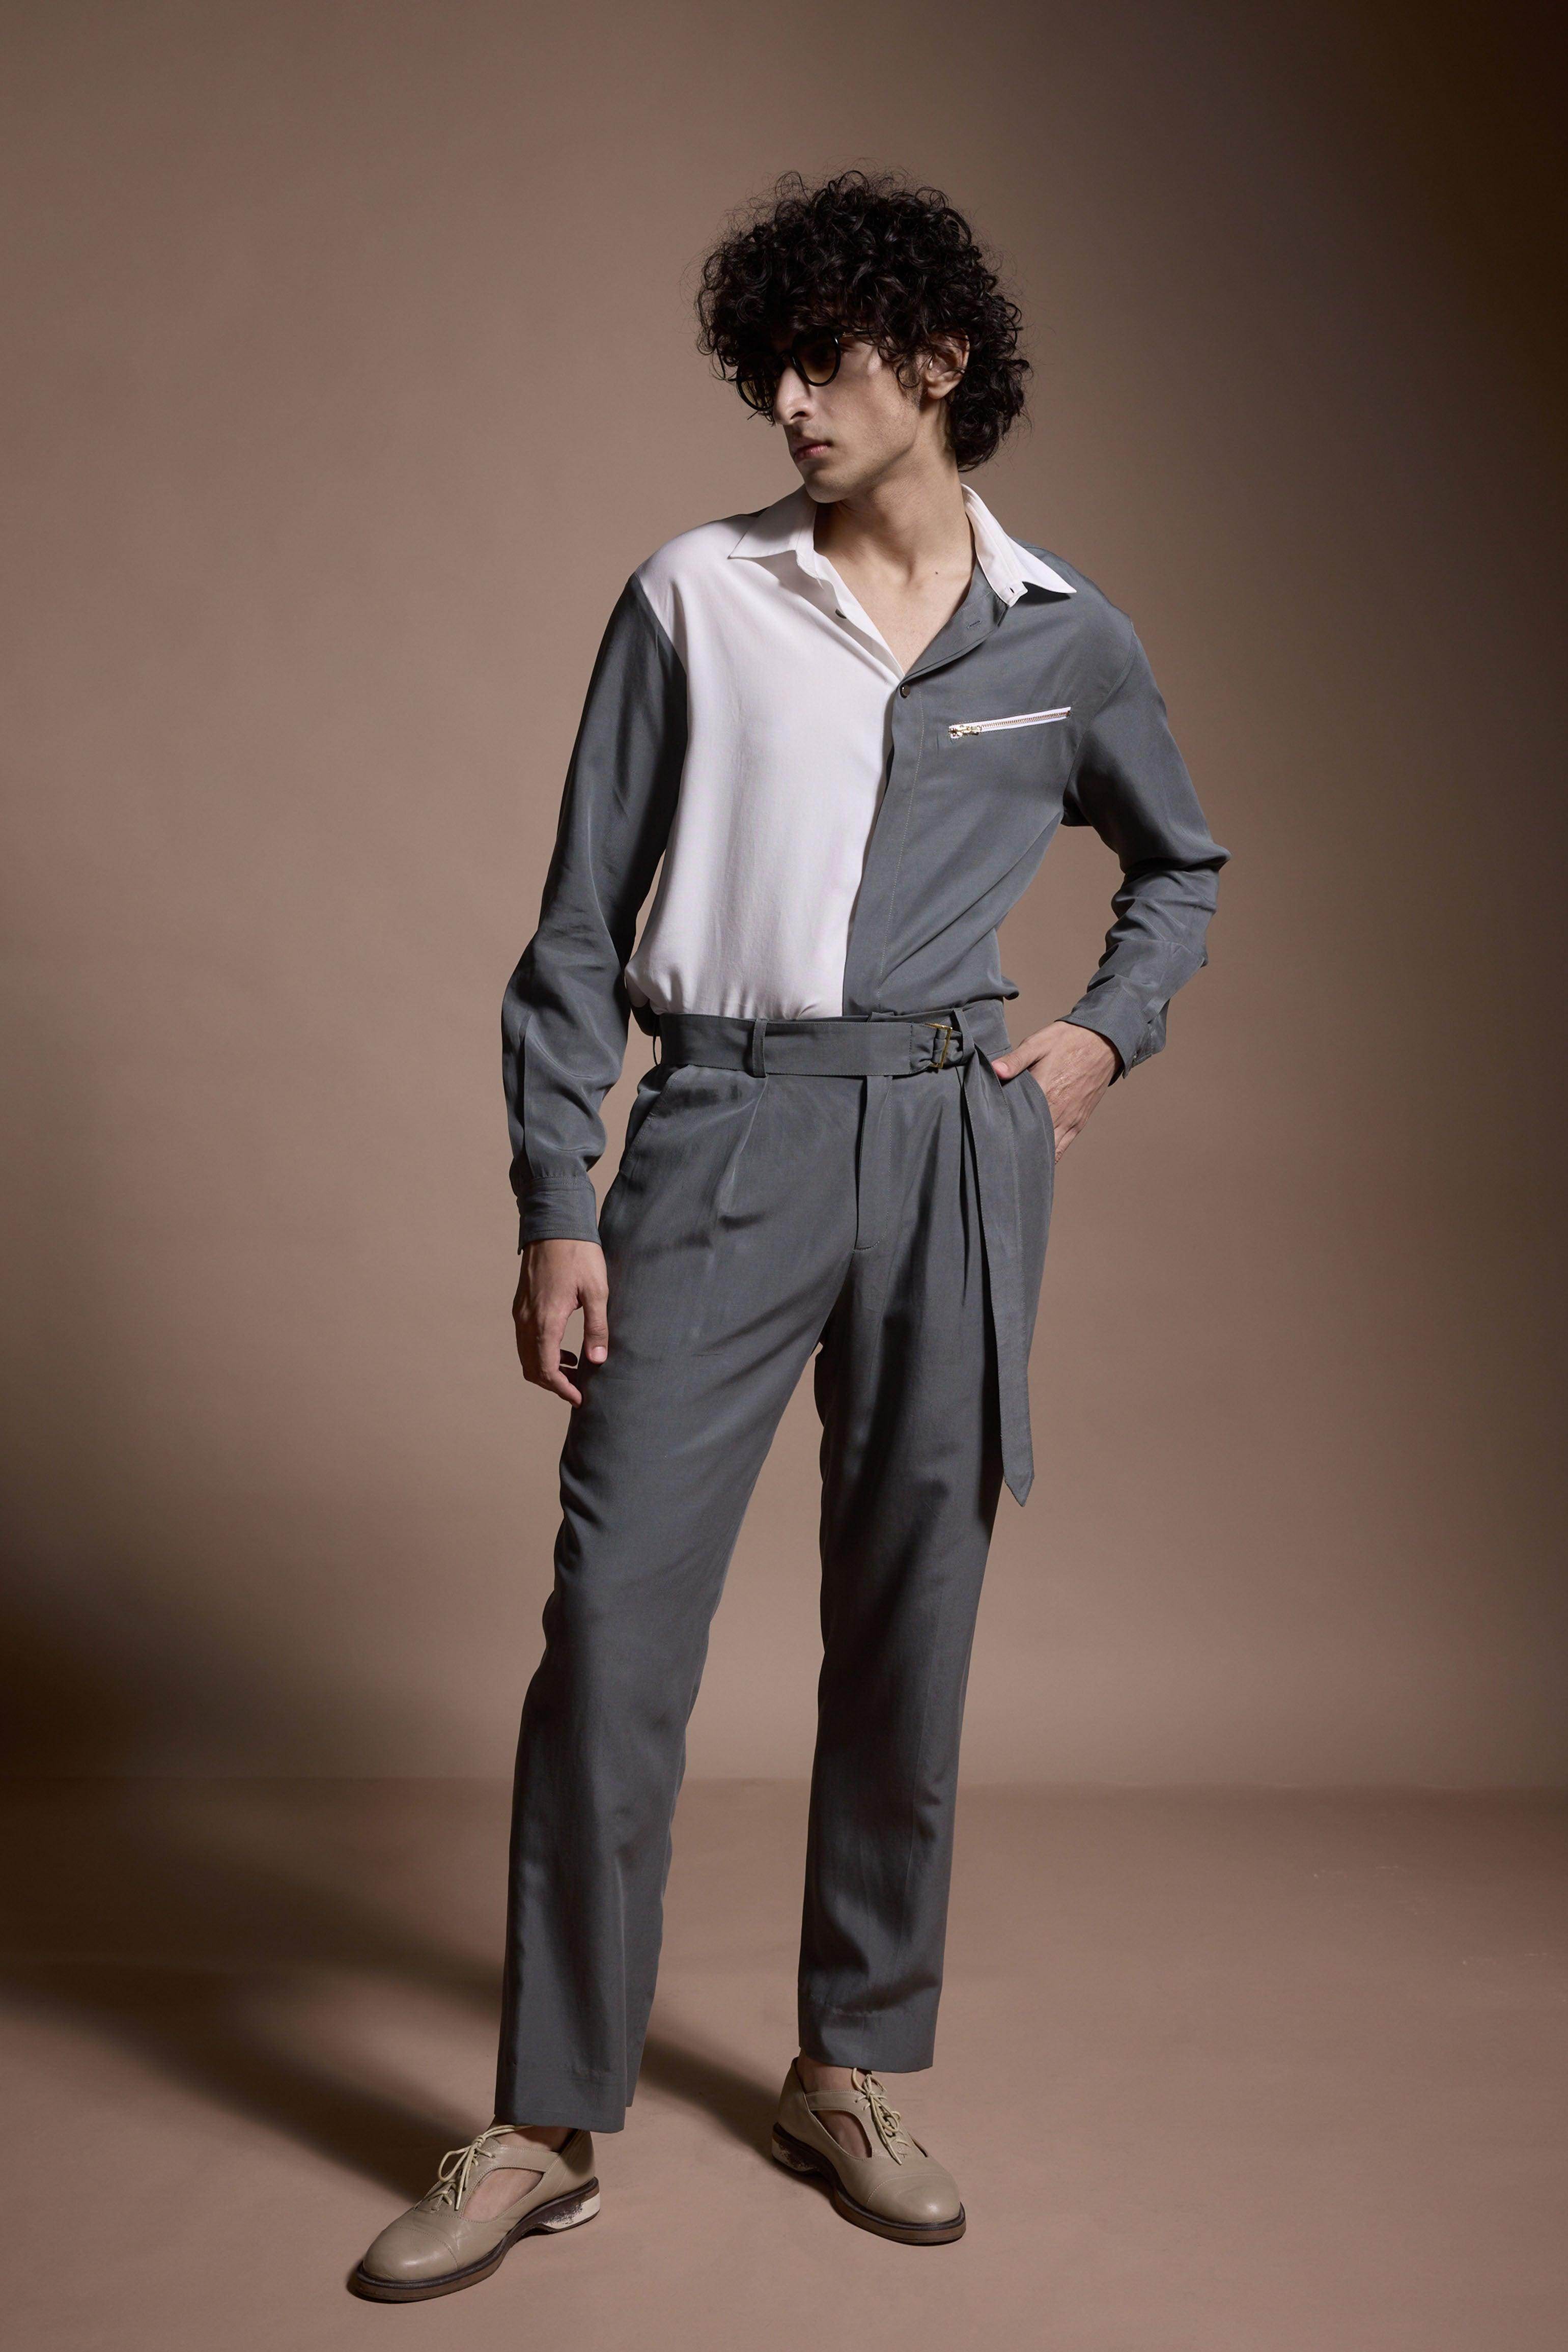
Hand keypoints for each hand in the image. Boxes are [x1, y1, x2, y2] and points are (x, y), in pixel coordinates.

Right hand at [513, 1238, 608, 1404]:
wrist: (555, 1224)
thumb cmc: (579, 1254)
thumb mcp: (597, 1291)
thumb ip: (597, 1328)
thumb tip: (597, 1361)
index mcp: (545, 1320)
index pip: (547, 1369)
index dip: (562, 1389)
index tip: (579, 1399)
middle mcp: (526, 1320)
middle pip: (532, 1368)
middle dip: (553, 1383)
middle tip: (577, 1389)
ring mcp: (520, 1312)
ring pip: (526, 1355)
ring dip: (547, 1368)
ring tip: (575, 1370)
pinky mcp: (521, 1304)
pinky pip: (525, 1339)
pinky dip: (541, 1352)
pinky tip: (565, 1348)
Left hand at [991, 1020, 1118, 1158]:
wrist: (1103, 1041)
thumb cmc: (1068, 1041)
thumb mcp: (1038, 1043)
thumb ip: (1015, 1060)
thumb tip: (994, 1070)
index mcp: (1044, 1093)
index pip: (1018, 1122)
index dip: (1002, 1131)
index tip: (989, 1136)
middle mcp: (1058, 1112)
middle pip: (1032, 1141)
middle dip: (1015, 1148)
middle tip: (996, 1151)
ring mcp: (1070, 1120)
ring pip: (1048, 1150)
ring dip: (1032, 1154)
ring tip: (1014, 1158)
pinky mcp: (1079, 1123)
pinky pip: (1062, 1148)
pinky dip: (1049, 1155)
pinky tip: (1036, 1157)